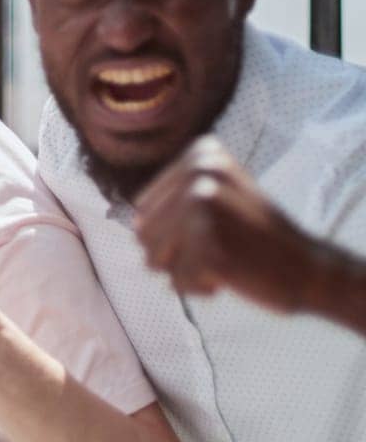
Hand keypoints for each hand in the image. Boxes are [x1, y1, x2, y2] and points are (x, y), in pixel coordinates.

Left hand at [135, 136, 321, 312]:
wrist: (310, 268)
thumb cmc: (255, 237)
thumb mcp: (218, 194)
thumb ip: (174, 197)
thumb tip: (132, 224)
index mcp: (201, 154)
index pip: (143, 209)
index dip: (171, 232)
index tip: (215, 227)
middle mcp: (200, 172)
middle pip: (142, 234)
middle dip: (174, 254)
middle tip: (219, 247)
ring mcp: (203, 206)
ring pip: (153, 260)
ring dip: (185, 271)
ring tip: (223, 257)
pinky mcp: (209, 244)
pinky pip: (178, 283)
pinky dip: (201, 287)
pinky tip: (233, 273)